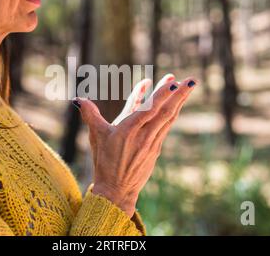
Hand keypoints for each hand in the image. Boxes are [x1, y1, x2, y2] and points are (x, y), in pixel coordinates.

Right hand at [73, 74, 197, 216]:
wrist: (116, 191)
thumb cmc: (104, 162)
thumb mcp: (96, 137)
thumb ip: (90, 115)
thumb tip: (78, 100)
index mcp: (127, 130)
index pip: (148, 109)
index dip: (160, 95)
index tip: (172, 82)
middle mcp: (143, 136)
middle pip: (165, 111)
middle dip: (179, 94)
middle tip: (191, 80)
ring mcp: (152, 143)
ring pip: (169, 118)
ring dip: (180, 101)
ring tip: (189, 86)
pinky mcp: (156, 149)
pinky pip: (166, 127)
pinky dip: (172, 113)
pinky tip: (177, 105)